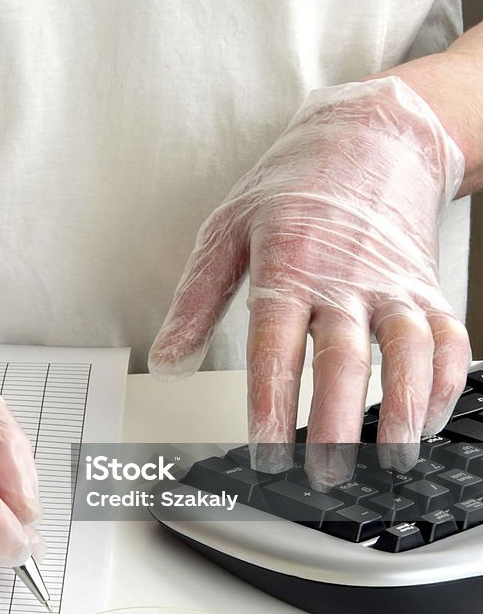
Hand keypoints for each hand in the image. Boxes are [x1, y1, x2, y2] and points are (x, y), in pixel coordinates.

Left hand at [149, 77, 470, 489]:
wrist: (369, 139)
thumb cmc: (291, 189)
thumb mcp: (227, 230)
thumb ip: (196, 300)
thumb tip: (167, 363)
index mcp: (287, 265)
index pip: (275, 346)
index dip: (271, 404)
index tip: (267, 452)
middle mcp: (343, 279)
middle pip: (342, 358)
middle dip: (336, 424)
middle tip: (325, 473)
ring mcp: (391, 285)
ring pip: (406, 350)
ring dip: (403, 408)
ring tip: (392, 460)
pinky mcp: (425, 289)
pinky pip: (446, 338)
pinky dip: (443, 381)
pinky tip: (427, 418)